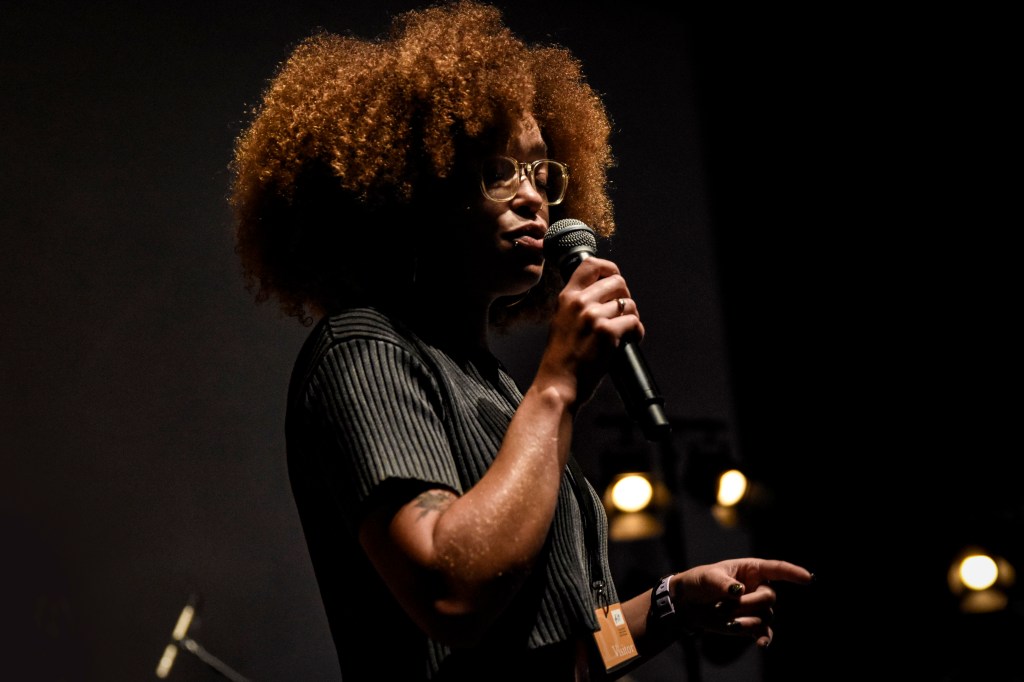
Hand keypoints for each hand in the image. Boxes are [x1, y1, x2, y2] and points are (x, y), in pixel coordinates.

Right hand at [537, 257, 643, 407]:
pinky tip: (630, 340)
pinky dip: (637, 332)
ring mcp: (593, 316)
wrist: (558, 383)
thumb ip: (577, 304)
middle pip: (618, 282)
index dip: (609, 269)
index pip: (591, 265)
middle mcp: (579, 302)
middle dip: (626, 297)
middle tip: (623, 314)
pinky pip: (634, 322)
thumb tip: (604, 294)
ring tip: (625, 331)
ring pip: (629, 303)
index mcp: (567, 297)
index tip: (615, 279)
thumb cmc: (560, 358)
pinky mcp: (607, 333)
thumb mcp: (561, 321)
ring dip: (632, 317)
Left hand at [670, 558, 812, 647]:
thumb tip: (739, 591)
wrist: (688, 604)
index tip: (808, 578)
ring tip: (725, 616)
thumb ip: (723, 583)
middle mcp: (758, 587)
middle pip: (769, 597)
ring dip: (745, 618)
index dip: (793, 573)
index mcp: (751, 569)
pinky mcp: (750, 624)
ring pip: (764, 615)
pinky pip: (764, 632)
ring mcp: (756, 607)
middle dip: (749, 602)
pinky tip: (761, 645)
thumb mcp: (708, 577)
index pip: (777, 569)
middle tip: (727, 603)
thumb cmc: (699, 582)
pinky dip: (763, 639)